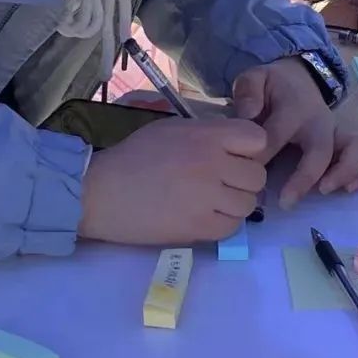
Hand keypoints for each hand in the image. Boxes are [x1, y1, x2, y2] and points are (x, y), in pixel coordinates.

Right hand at [78, 118, 266, 244]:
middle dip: (243, 179)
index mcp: (206, 136)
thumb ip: (208, 133)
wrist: (100, 194)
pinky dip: (223, 223)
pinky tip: (204, 215)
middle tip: (221, 182)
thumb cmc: (134, 157)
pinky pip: (232, 227)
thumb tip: (237, 144)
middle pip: (257, 175)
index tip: (234, 156)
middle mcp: (212, 164)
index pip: (257, 139)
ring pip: (248, 204)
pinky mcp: (199, 226)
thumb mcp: (172, 130)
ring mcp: (208, 197)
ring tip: (211, 201)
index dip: (249, 149)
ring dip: (234, 203)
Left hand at [233, 57, 357, 208]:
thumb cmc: (273, 88)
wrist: (299, 80)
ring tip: (324, 191)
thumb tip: (248, 114)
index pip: (278, 134)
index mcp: (294, 109)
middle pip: (321, 149)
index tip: (249, 175)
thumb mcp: (255, 79)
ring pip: (355, 149)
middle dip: (305, 177)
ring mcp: (337, 132)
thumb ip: (248, 92)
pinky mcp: (348, 142)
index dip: (263, 155)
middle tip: (286, 202)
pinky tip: (348, 190)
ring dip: (344, 173)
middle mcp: (320, 121)